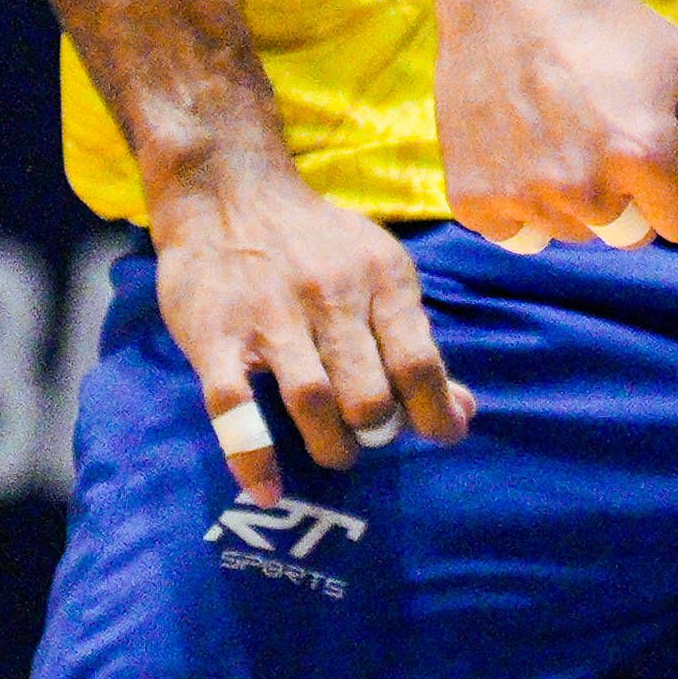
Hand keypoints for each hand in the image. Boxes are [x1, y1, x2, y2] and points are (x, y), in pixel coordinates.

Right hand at [150, 149, 472, 502]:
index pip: (420, 361)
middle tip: (371, 440)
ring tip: (338, 454)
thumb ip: (414, 342)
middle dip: (379, 432)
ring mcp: (271, 317)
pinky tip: (268, 488)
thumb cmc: (315, 243)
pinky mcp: (215, 336)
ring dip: (331, 445)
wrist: (228, 190)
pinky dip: (252, 456)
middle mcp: (331, 296)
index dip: (435, 412)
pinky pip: (234, 408)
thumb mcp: (378, 271)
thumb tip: (462, 413)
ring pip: (313, 402)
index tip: (441, 438)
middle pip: (370, 392)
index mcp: (382, 278)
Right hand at [434, 0, 677, 257]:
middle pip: (629, 236)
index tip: (658, 144)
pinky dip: (524, 205)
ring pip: (574, 234)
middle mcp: (584, 188)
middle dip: (632, 197)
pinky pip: (518, 235)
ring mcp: (525, 196)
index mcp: (645, 156)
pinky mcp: (473, 198)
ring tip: (563, 131)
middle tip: (607, 136)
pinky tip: (523, 150)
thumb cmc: (615, 29)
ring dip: (578, 199)